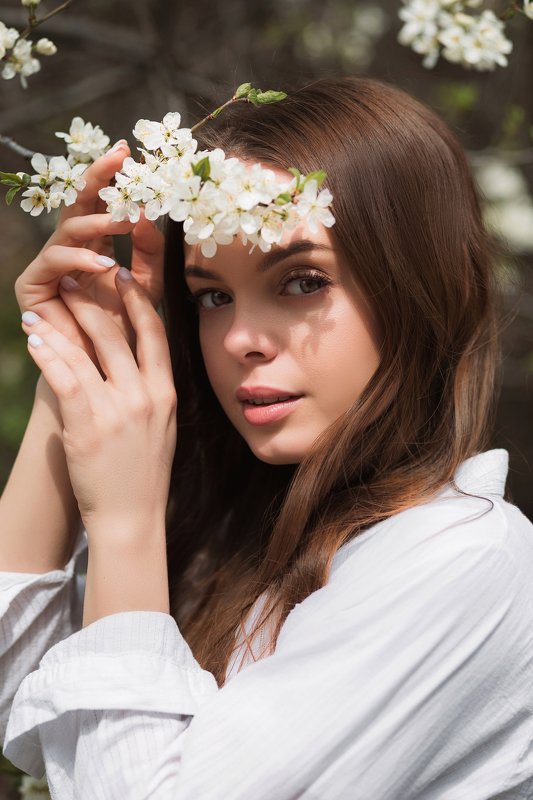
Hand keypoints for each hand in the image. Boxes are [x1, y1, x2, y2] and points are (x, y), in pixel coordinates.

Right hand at [15, 141, 164, 374]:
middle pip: (80, 202)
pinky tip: (104, 265)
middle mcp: (70, 248)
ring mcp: (49, 264)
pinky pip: (55, 261)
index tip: (132, 152)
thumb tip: (146, 215)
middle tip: (118, 157)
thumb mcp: (147, 284)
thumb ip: (150, 251)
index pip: (102, 202)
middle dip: (97, 177)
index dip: (113, 177)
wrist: (104, 369)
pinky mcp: (33, 283)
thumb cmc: (125, 326)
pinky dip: (80, 260)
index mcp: (95, 244)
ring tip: (125, 221)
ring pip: (68, 228)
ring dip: (98, 222)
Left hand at [20, 268, 176, 529]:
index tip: (123, 276)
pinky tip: (36, 339)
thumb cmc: (144, 474)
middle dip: (93, 301)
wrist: (133, 516)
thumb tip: (136, 363)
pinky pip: (65, 377)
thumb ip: (152, 393)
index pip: (154, 334)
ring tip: (45, 305)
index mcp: (166, 393)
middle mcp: (145, 395)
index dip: (138, 300)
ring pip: (87, 351)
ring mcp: (117, 409)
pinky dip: (48, 354)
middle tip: (75, 279)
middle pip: (117, 334)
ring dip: (63, 322)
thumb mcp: (163, 428)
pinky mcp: (88, 425)